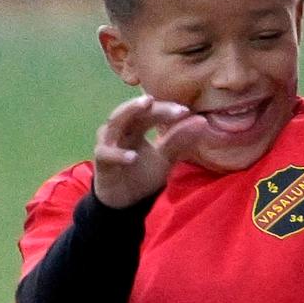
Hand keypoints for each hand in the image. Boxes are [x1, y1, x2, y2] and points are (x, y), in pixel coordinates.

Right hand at [91, 93, 212, 209]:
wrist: (126, 200)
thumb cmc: (142, 174)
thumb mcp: (166, 157)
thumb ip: (180, 140)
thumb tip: (202, 121)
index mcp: (135, 127)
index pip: (149, 112)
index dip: (165, 109)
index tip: (186, 111)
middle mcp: (120, 130)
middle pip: (131, 111)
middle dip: (147, 105)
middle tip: (165, 102)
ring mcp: (108, 144)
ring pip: (114, 123)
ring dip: (129, 113)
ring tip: (148, 107)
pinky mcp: (101, 162)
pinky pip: (106, 154)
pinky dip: (118, 154)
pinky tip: (133, 157)